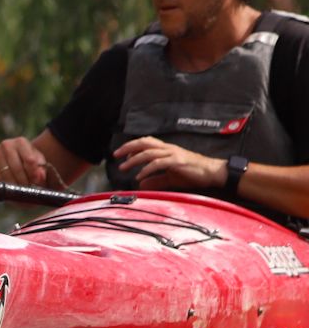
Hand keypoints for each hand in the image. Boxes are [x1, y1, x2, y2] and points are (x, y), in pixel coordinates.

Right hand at [0, 136, 62, 188]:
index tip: (37, 182)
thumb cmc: (29, 159)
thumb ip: (41, 170)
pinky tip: (13, 188)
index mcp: (21, 142)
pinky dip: (6, 185)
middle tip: (29, 190)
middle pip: (17, 168)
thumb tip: (38, 178)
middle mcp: (6, 145)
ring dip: (15, 185)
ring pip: (7, 175)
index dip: (33, 173)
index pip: (29, 160)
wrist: (15, 156)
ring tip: (22, 190)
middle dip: (24, 181)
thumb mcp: (39, 162)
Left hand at [112, 136, 226, 189]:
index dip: (132, 146)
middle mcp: (168, 148)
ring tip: (123, 167)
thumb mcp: (171, 177)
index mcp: (167, 149)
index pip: (146, 142)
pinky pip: (158, 163)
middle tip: (115, 155)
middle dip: (127, 147)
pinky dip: (146, 169)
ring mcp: (173, 154)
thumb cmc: (193, 173)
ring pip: (148, 152)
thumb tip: (141, 185)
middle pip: (144, 143)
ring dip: (133, 160)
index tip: (122, 155)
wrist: (213, 173)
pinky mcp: (178, 162)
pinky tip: (139, 176)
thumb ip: (155, 180)